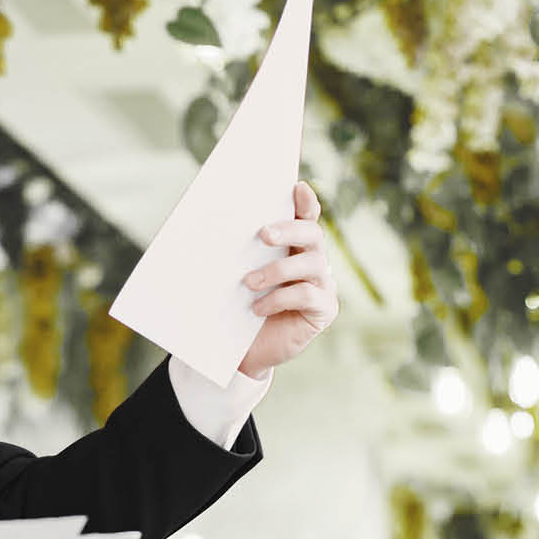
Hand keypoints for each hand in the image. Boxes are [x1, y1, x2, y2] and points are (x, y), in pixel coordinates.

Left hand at [238, 181, 338, 377]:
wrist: (246, 350)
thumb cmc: (241, 307)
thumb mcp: (237, 275)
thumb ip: (240, 251)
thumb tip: (213, 225)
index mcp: (294, 246)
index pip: (305, 216)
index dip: (306, 201)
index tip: (297, 187)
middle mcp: (313, 260)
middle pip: (312, 233)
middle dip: (289, 229)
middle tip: (262, 234)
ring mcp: (323, 284)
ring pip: (311, 263)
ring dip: (277, 270)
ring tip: (248, 283)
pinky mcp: (324, 309)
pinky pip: (307, 295)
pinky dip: (280, 299)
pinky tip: (258, 308)